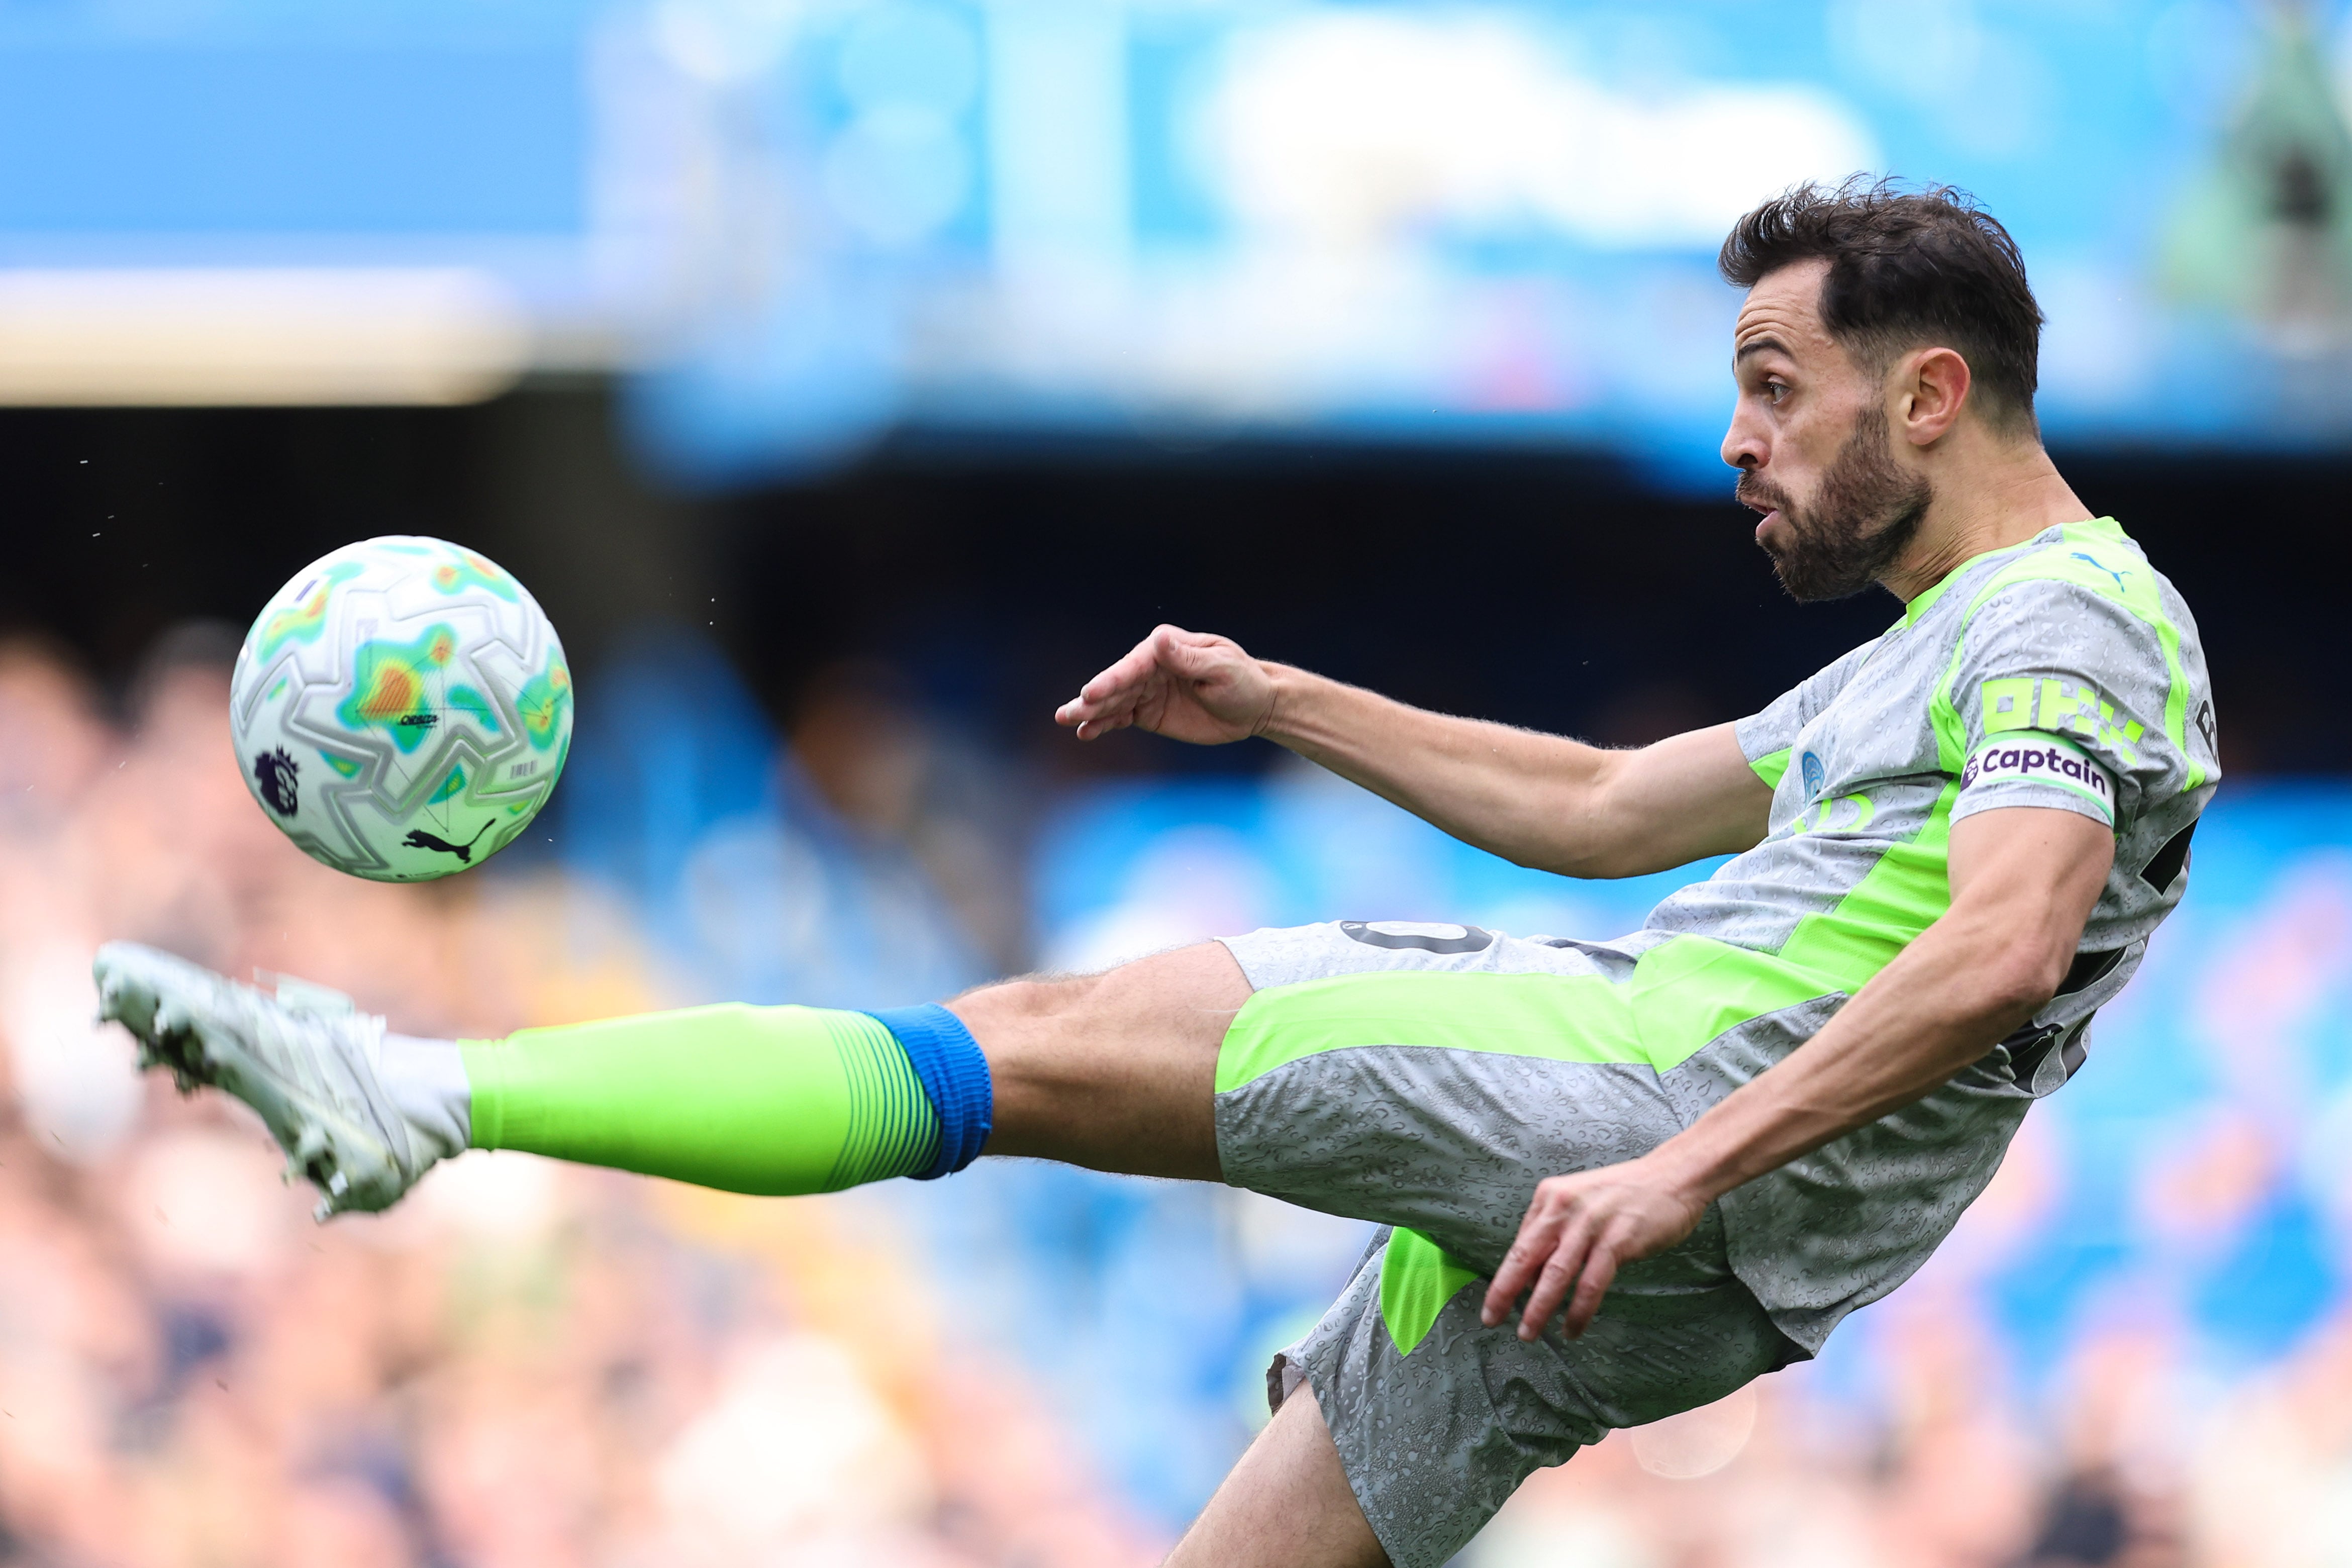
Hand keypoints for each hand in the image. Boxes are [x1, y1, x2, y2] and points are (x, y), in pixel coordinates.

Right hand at [1056, 625, 1276, 744]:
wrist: (1256, 706)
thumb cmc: (1243, 681)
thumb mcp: (1221, 668)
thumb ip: (1187, 658)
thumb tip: (1160, 640)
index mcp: (1167, 647)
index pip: (1134, 665)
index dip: (1112, 680)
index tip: (1092, 694)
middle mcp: (1151, 665)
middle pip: (1117, 683)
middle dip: (1092, 698)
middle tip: (1068, 711)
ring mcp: (1147, 690)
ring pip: (1113, 702)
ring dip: (1090, 712)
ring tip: (1065, 720)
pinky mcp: (1148, 712)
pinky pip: (1121, 718)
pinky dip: (1104, 725)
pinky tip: (1085, 733)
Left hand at [1481, 1158, 1704, 1340]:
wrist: (1673, 1177)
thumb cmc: (1626, 1193)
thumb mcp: (1579, 1200)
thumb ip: (1556, 1231)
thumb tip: (1534, 1275)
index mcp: (1550, 1197)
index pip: (1520, 1243)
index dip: (1504, 1276)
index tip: (1493, 1302)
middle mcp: (1563, 1207)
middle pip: (1527, 1257)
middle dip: (1505, 1292)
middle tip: (1493, 1319)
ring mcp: (1590, 1224)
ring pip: (1555, 1274)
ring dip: (1539, 1308)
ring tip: (1529, 1332)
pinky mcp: (1617, 1240)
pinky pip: (1591, 1283)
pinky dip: (1579, 1310)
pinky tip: (1572, 1326)